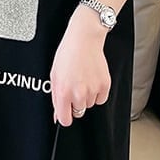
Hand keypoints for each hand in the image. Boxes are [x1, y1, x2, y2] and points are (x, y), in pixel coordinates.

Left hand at [49, 9, 110, 125]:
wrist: (84, 40)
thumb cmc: (67, 54)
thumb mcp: (54, 76)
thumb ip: (55, 97)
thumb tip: (57, 115)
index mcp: (63, 92)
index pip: (65, 120)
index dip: (65, 116)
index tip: (65, 111)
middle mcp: (78, 93)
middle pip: (78, 112)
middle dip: (75, 103)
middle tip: (74, 86)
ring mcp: (93, 90)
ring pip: (90, 104)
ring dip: (86, 96)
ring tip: (83, 79)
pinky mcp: (104, 86)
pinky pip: (101, 99)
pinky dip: (97, 92)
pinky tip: (92, 79)